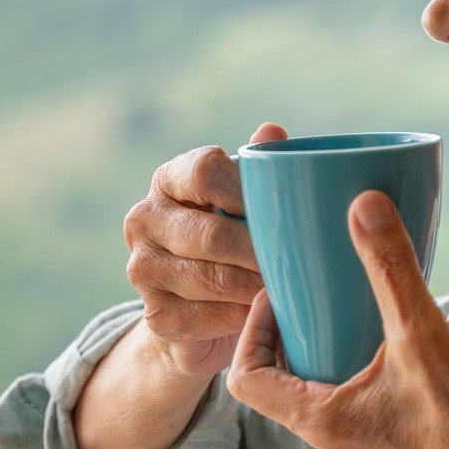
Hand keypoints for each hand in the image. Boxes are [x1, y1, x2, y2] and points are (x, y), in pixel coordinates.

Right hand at [122, 122, 287, 377]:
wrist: (196, 308)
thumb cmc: (232, 238)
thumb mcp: (242, 200)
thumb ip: (256, 169)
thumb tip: (272, 131)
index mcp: (168, 179)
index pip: (205, 172)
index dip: (248, 192)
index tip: (286, 211)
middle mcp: (144, 219)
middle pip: (211, 233)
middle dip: (261, 251)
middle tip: (305, 262)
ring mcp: (143, 269)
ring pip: (212, 279)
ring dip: (257, 286)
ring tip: (295, 287)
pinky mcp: (155, 314)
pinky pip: (210, 317)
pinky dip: (245, 316)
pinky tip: (269, 312)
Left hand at [224, 188, 448, 448]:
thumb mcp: (424, 336)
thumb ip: (392, 270)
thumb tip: (363, 205)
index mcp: (318, 417)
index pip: (245, 376)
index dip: (250, 330)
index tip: (277, 292)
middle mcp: (331, 427)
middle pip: (276, 374)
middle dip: (283, 327)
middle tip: (306, 283)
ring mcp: (362, 428)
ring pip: (314, 378)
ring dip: (317, 337)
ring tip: (340, 291)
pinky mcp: (391, 422)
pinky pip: (350, 382)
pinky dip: (351, 348)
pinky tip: (385, 316)